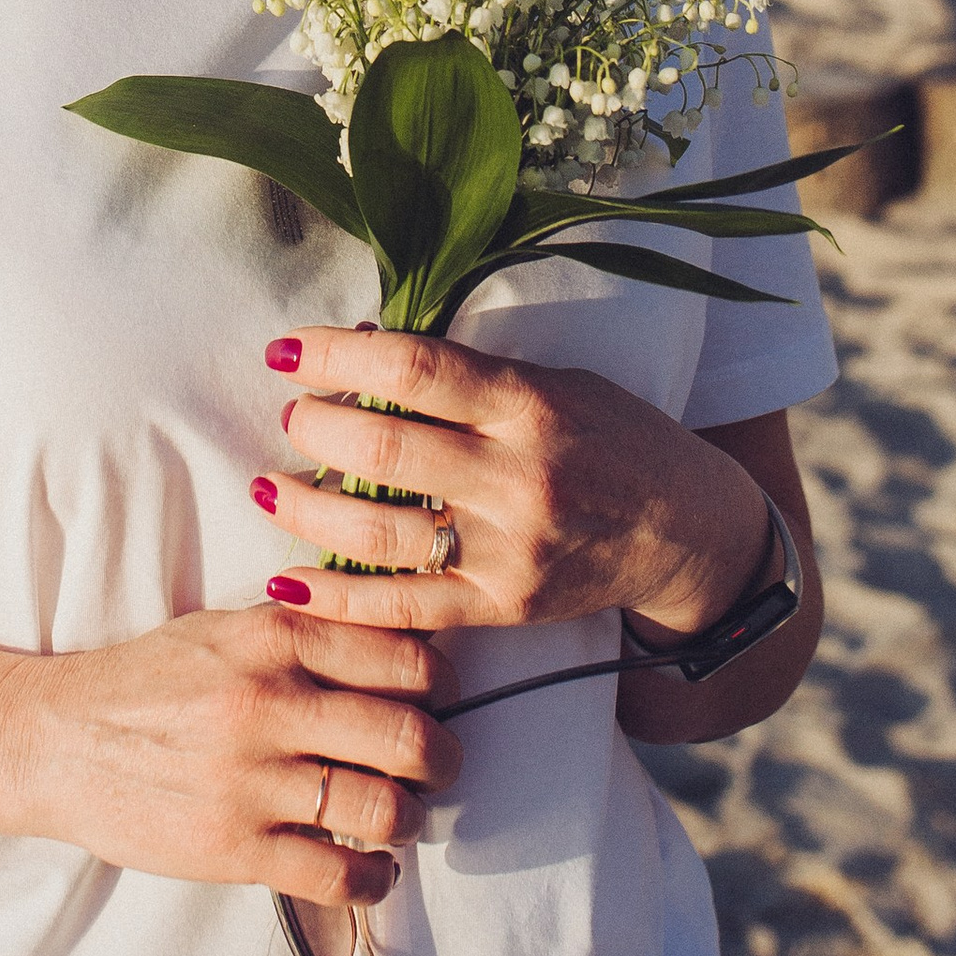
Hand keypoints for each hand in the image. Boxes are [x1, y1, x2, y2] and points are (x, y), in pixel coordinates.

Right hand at [0, 605, 460, 904]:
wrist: (52, 741)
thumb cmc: (143, 684)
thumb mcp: (222, 630)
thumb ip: (302, 636)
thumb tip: (394, 651)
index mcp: (273, 638)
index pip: (406, 659)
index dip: (439, 686)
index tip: (435, 702)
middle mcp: (268, 704)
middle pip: (411, 738)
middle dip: (443, 760)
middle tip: (438, 769)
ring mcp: (250, 781)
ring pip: (384, 809)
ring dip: (409, 821)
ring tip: (397, 820)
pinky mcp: (231, 848)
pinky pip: (338, 873)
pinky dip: (372, 878)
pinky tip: (368, 869)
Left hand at [256, 324, 774, 638]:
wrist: (684, 531)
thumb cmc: (613, 438)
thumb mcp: (553, 383)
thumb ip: (468, 377)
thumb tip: (365, 354)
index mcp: (530, 405)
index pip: (415, 370)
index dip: (337, 355)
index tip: (287, 347)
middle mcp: (518, 479)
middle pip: (385, 452)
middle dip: (315, 429)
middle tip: (292, 417)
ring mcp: (509, 550)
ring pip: (380, 536)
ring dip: (307, 510)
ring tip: (271, 486)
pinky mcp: (503, 607)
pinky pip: (403, 608)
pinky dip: (334, 599)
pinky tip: (285, 580)